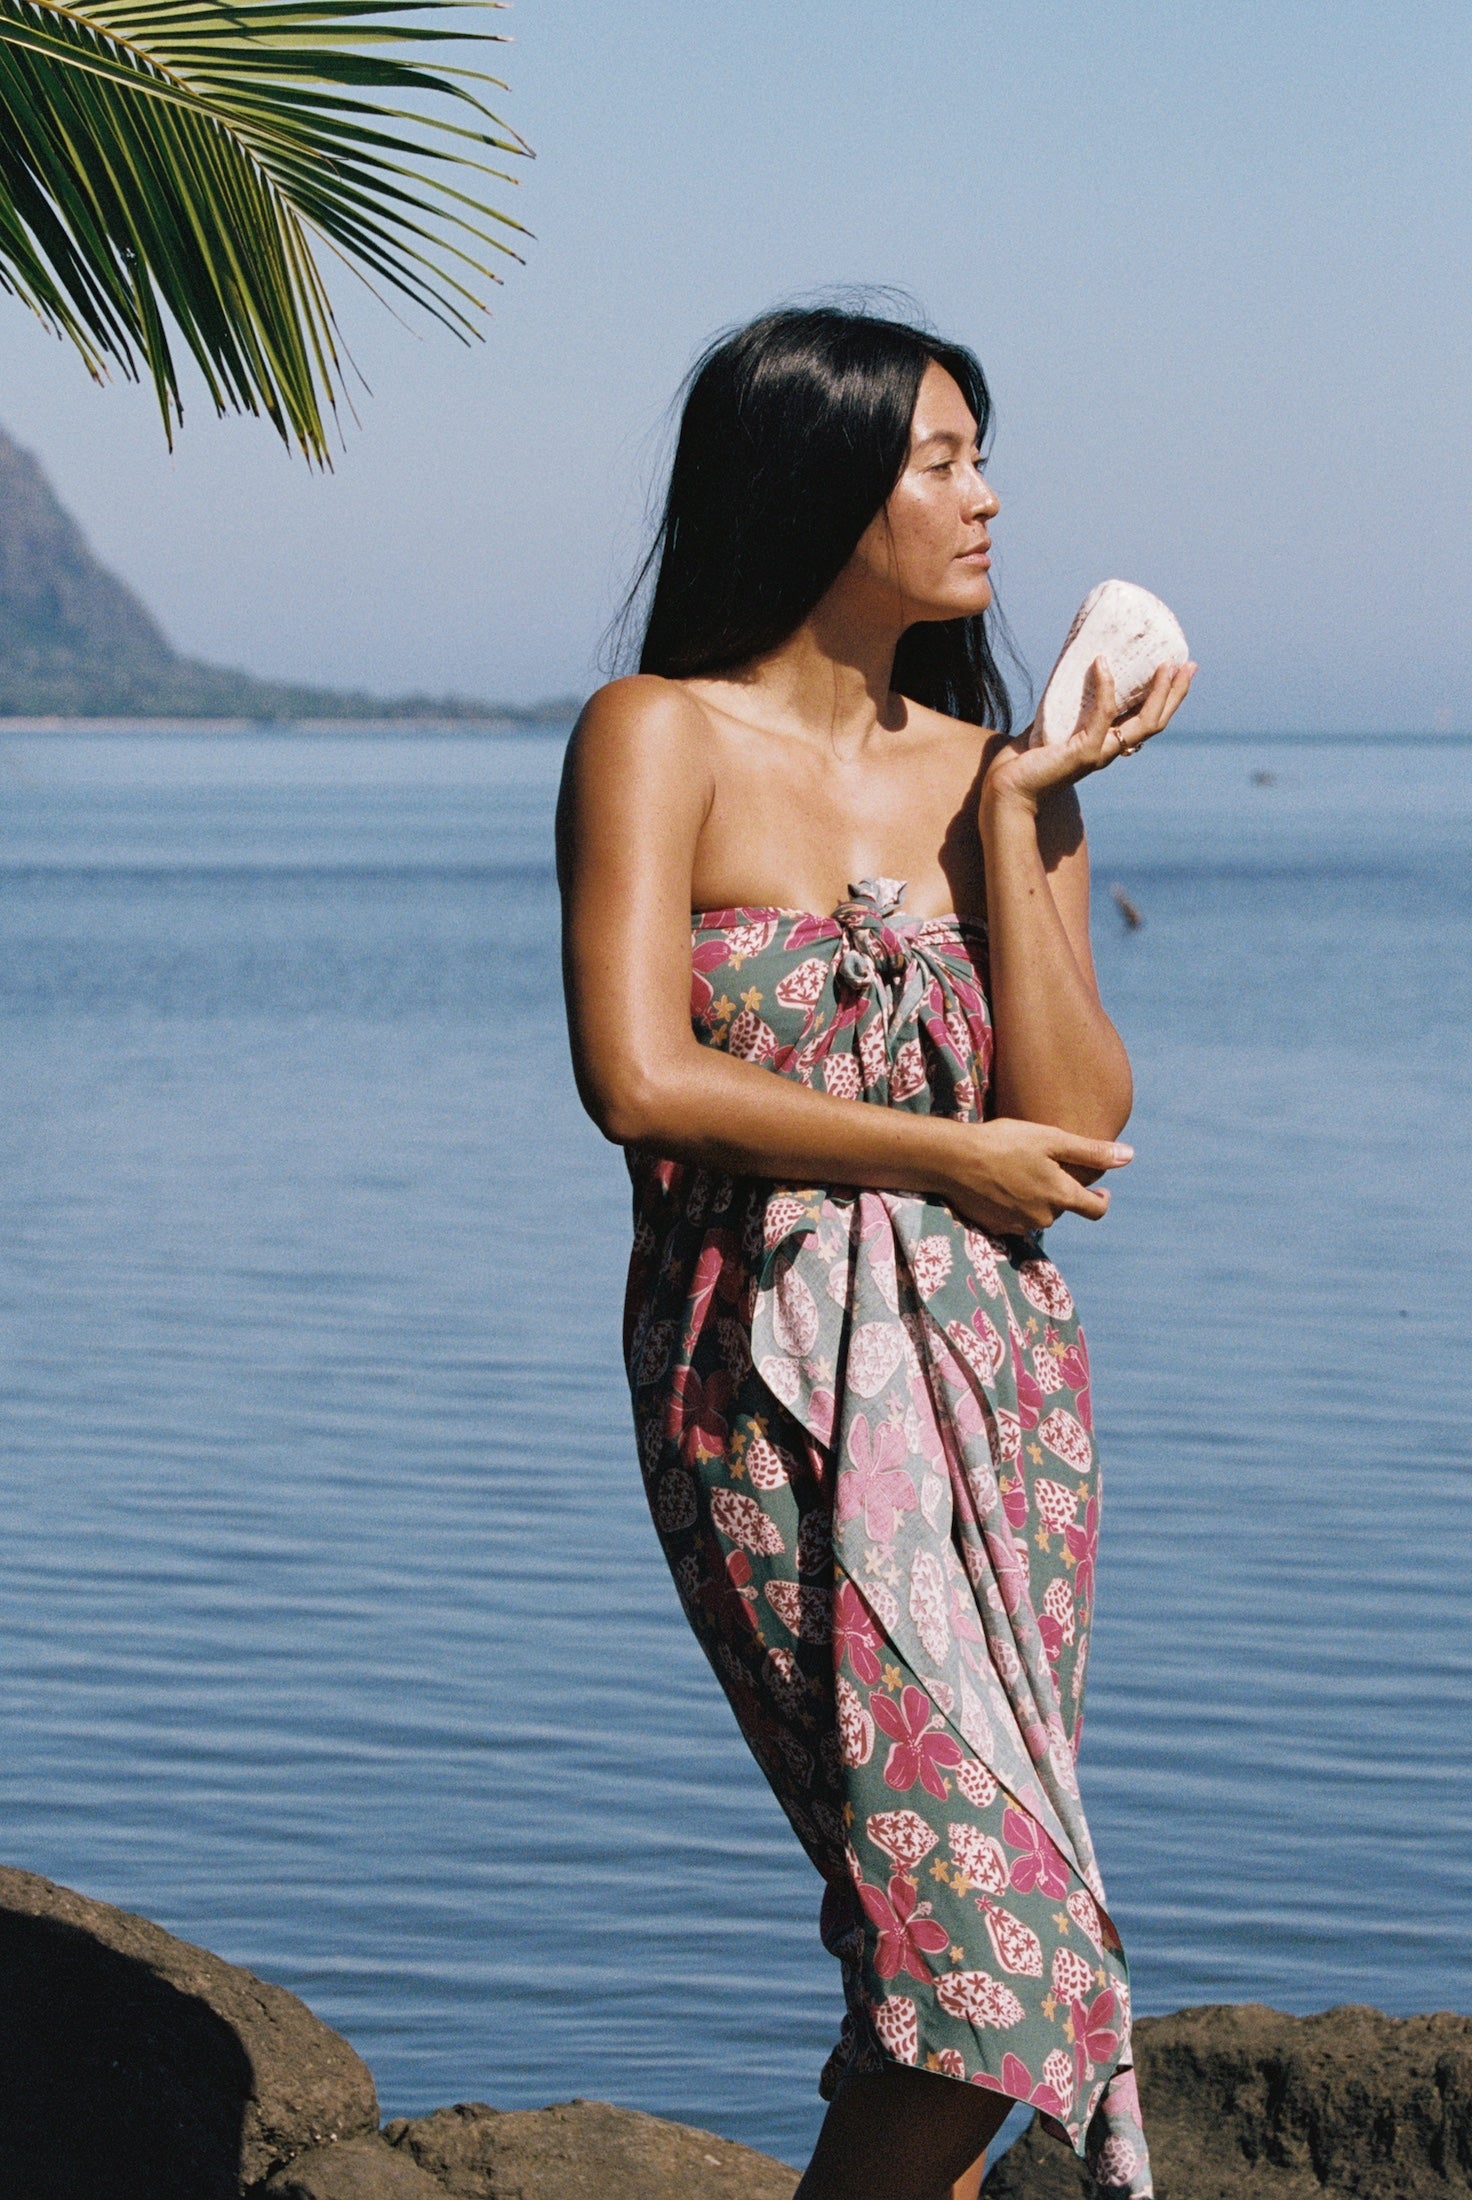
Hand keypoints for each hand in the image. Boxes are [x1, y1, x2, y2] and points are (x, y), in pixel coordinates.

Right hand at [943, 1117, 1132, 1232]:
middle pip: (1062, 1208)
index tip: (1100, 1190)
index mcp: (1061, 1196)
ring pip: (1037, 1214)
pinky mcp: (994, 1227)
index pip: (1095, 1210)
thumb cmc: (1004, 1142)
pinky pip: (1013, 1218)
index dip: (1101, 1200)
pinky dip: (1011, 1204)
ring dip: (1035, 1198)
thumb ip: (1091, 1152)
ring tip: (1017, 1171)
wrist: (953, 1159)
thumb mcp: (1051, 1139)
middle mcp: (1043, 1218)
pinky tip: (997, 1184)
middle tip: (1041, 1164)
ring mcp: (1017, 1225)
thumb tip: (1129, 1156)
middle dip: (1058, 1191)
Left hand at [984, 656, 1196, 811]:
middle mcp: (1109, 751)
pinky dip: (1106, 689)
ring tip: (1166, 666)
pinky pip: (1102, 717)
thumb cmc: (1023, 762)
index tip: (1177, 670)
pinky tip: (1102, 665)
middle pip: (1155, 722)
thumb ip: (1064, 706)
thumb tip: (1068, 673)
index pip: (1146, 721)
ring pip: (1143, 725)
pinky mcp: (1083, 753)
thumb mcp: (1050, 726)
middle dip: (1174, 693)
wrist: (1007, 789)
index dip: (1165, 698)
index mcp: (1106, 745)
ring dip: (1158, 693)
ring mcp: (1099, 754)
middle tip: (1188, 664)